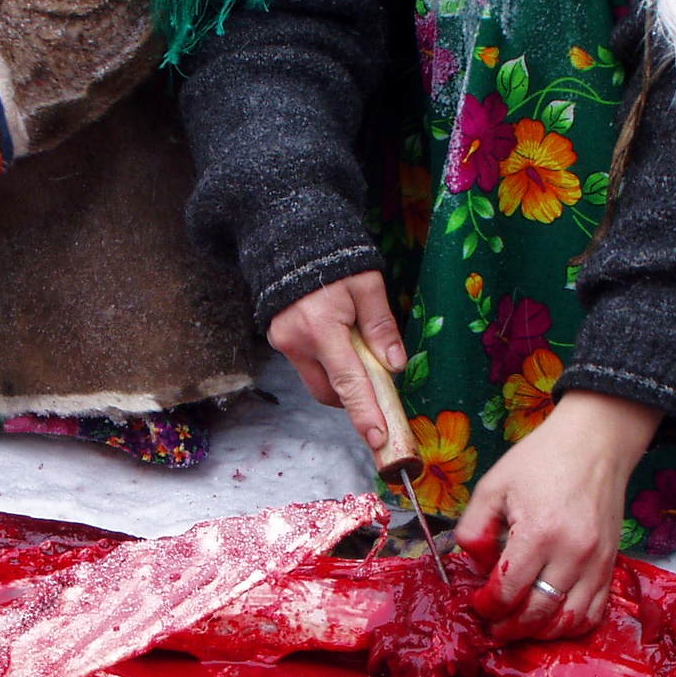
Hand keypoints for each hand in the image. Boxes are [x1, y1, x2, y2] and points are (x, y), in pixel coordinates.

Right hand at [267, 271, 406, 450]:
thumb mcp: (367, 285)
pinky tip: (339, 346)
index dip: (364, 412)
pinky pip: (308, 367)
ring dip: (340, 381)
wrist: (291, 239)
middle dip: (353, 399)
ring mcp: (285, 344)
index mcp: (322, 328)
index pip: (348, 382)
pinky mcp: (280, 341)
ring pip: (317, 382)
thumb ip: (381, 327)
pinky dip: (328, 366)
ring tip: (357, 355)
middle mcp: (297, 342)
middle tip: (378, 388)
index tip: (377, 437)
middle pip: (329, 392)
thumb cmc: (336, 259)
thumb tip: (395, 365)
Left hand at [454, 391, 661, 640]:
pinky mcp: (611, 563)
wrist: (595, 443)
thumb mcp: (492, 486)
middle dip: (510, 628)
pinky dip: (572, 624)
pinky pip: (595, 611)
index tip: (477, 604)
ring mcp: (597, 562)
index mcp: (538, 533)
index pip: (508, 591)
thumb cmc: (540, 461)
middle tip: (493, 628)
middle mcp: (572, 553)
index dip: (487, 607)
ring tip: (519, 627)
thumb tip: (474, 565)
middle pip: (539, 614)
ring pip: (569, 620)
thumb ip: (474, 528)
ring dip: (541, 633)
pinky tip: (552, 620)